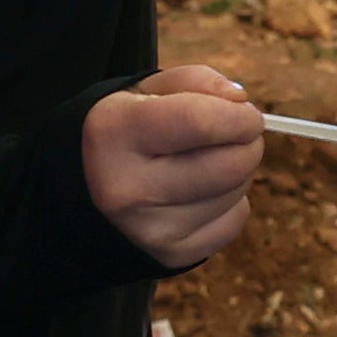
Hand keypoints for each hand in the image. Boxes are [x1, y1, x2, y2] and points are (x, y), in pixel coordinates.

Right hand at [84, 64, 266, 272]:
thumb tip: (240, 102)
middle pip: (229, 164)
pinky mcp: (171, 255)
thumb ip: (197, 81)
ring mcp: (149, 229)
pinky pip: (235, 221)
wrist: (89, 189)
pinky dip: (231, 202)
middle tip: (236, 134)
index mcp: (114, 133)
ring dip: (238, 171)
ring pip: (238, 192)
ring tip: (207, 161)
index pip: (199, 121)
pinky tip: (201, 192)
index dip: (238, 115)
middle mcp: (127, 187)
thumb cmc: (130, 130)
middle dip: (247, 142)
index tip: (245, 112)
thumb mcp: (147, 90)